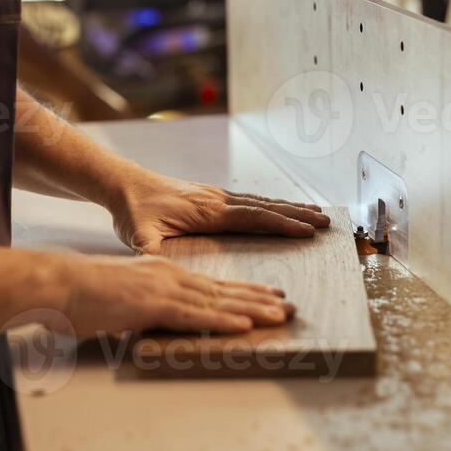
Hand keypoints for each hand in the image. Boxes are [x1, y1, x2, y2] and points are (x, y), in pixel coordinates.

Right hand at [52, 253, 295, 336]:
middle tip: (287, 307)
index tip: (267, 297)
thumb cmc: (80, 297)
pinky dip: (223, 320)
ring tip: (281, 315)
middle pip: (223, 290)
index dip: (242, 292)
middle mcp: (169, 277)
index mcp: (162, 274)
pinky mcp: (153, 304)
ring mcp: (163, 289)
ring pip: (218, 301)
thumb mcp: (119, 304)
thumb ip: (138, 313)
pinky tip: (246, 325)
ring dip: (252, 309)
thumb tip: (145, 328)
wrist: (58, 284)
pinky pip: (196, 315)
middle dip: (258, 300)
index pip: (211, 285)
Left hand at [106, 167, 329, 254]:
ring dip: (290, 208)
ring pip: (261, 202)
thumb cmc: (132, 211)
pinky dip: (272, 205)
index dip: (281, 224)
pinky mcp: (213, 197)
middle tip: (326, 222)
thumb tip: (162, 267)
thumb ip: (153, 251)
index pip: (252, 217)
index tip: (306, 231)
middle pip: (265, 206)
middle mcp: (217, 200)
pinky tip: (283, 208)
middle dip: (297, 215)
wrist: (125, 184)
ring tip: (317, 214)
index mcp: (207, 211)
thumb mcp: (138, 236)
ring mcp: (217, 196)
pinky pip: (250, 201)